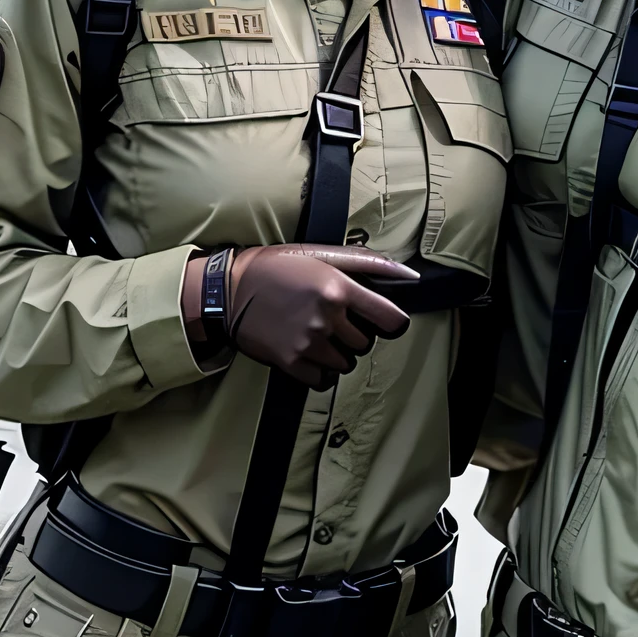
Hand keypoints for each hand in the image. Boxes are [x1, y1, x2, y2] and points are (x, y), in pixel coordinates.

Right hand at [223, 245, 416, 388]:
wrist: (228, 290)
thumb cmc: (276, 268)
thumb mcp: (320, 254)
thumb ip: (367, 262)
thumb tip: (409, 275)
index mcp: (338, 289)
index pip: (390, 319)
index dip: (392, 323)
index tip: (383, 322)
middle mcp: (327, 317)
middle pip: (365, 343)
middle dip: (355, 334)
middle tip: (334, 322)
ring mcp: (308, 342)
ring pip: (345, 364)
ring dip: (337, 354)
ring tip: (317, 336)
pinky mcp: (290, 362)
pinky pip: (323, 381)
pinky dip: (321, 373)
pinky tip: (310, 356)